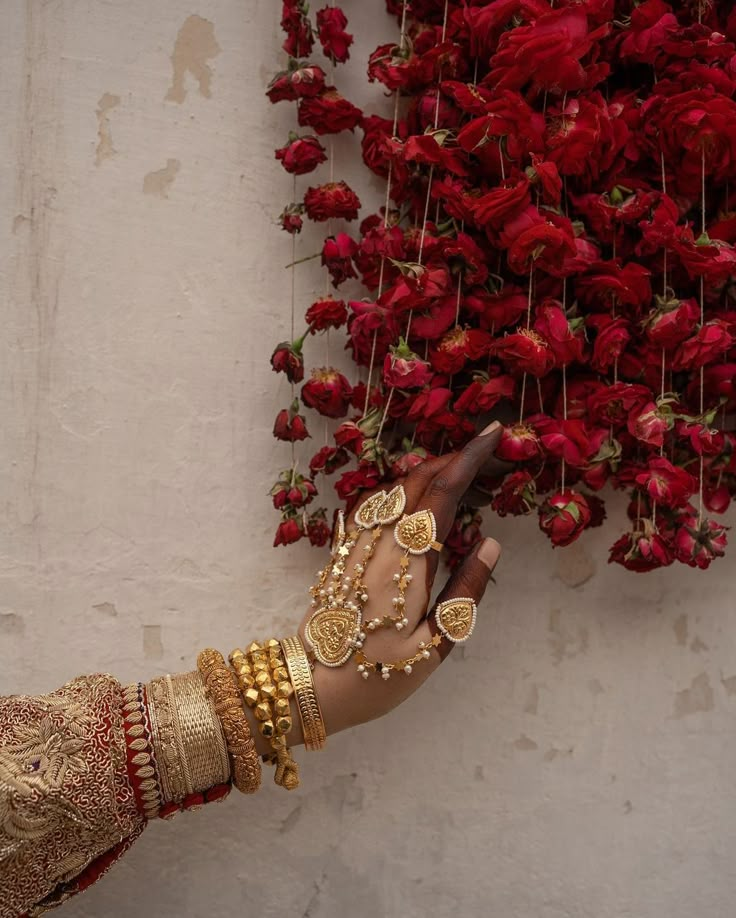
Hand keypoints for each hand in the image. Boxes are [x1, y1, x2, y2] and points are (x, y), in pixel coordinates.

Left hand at [293, 422, 503, 741]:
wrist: (308, 686)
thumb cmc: (375, 677)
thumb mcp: (432, 648)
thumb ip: (464, 593)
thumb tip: (490, 543)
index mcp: (406, 565)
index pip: (440, 494)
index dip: (468, 459)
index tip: (492, 434)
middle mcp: (379, 544)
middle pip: (415, 481)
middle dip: (450, 457)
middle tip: (481, 450)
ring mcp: (356, 546)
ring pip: (391, 489)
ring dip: (424, 470)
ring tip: (455, 467)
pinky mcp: (342, 554)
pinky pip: (371, 506)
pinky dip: (397, 488)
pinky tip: (408, 492)